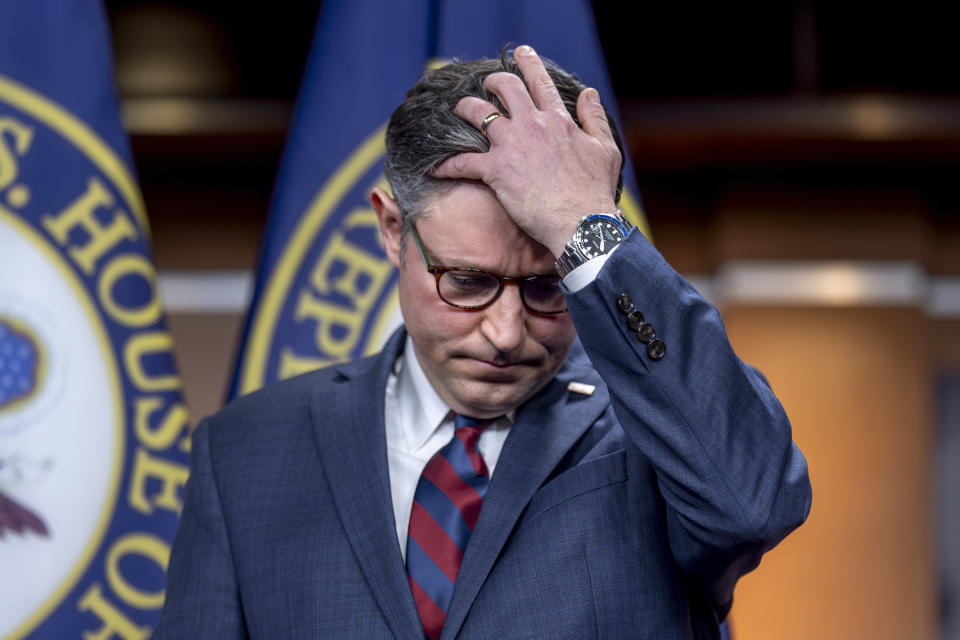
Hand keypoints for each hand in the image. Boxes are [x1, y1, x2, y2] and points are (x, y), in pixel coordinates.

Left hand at [431, 45, 621, 256]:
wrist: (580, 220)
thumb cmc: (595, 191)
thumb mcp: (606, 149)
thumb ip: (595, 118)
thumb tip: (589, 92)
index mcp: (558, 120)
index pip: (541, 83)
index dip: (529, 64)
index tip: (520, 52)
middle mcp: (532, 125)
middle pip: (505, 88)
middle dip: (492, 81)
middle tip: (486, 84)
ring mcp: (512, 145)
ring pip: (478, 113)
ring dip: (465, 108)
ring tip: (458, 110)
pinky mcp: (496, 170)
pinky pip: (463, 162)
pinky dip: (447, 164)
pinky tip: (435, 168)